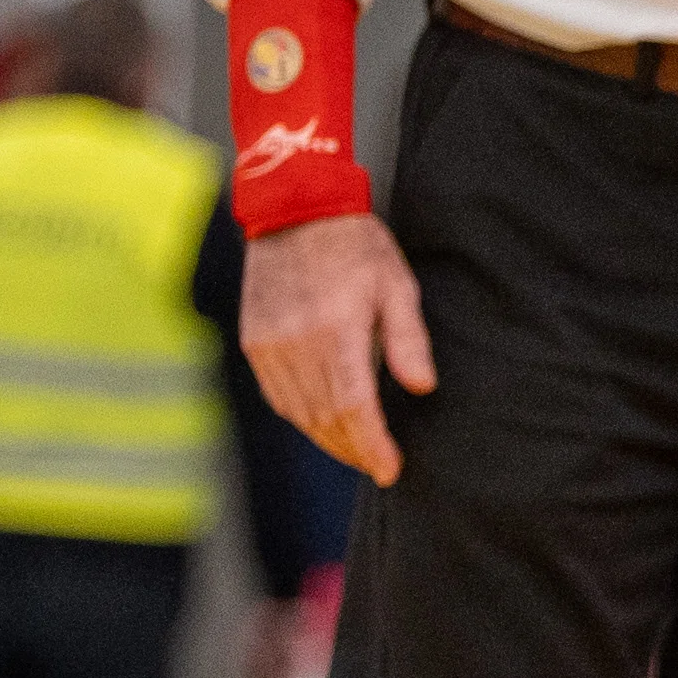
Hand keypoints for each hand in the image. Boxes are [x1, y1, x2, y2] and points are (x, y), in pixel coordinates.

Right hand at [247, 210, 434, 482]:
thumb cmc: (354, 244)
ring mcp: (270, 346)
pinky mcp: (255, 342)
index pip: (354, 408)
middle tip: (378, 465)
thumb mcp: (396, 284)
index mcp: (336, 330)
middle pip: (325, 419)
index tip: (390, 469)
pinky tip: (323, 423)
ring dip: (329, 439)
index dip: (372, 446)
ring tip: (356, 450)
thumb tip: (422, 387)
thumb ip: (409, 339)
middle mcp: (296, 344)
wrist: (295, 208)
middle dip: (354, 449)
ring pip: (300, 413)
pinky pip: (278, 396)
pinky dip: (302, 417)